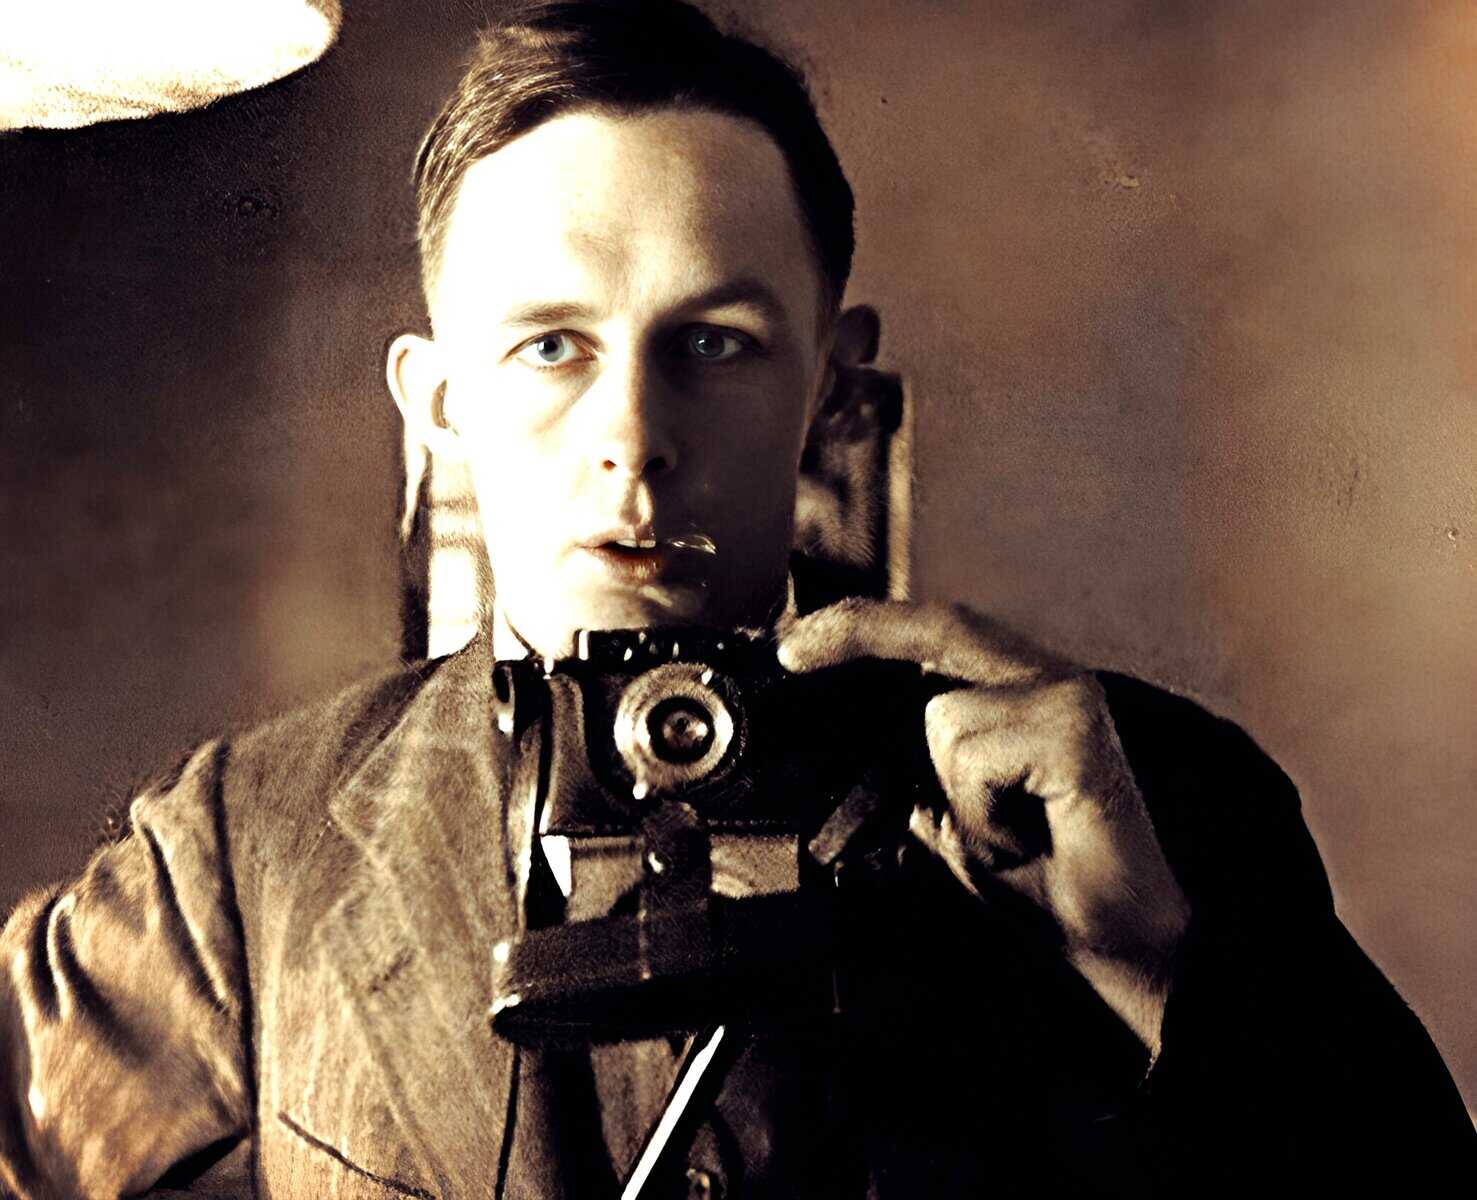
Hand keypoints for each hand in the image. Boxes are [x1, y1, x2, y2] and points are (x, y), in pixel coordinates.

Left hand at [777, 598, 1190, 1050]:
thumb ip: (912, 766)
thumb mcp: (947, 816)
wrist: (1114, 943)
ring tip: (1002, 835)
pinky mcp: (1079, 731)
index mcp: (1016, 689)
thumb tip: (843, 742)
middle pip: (938, 629)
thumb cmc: (1039, 880)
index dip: (862, 626)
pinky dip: (983, 815)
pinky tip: (1025, 839)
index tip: (793, 645)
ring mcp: (1068, 698)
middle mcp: (1047, 679)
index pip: (934, 632)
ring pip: (945, 716)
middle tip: (792, 655)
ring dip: (954, 796)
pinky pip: (978, 757)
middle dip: (856, 634)